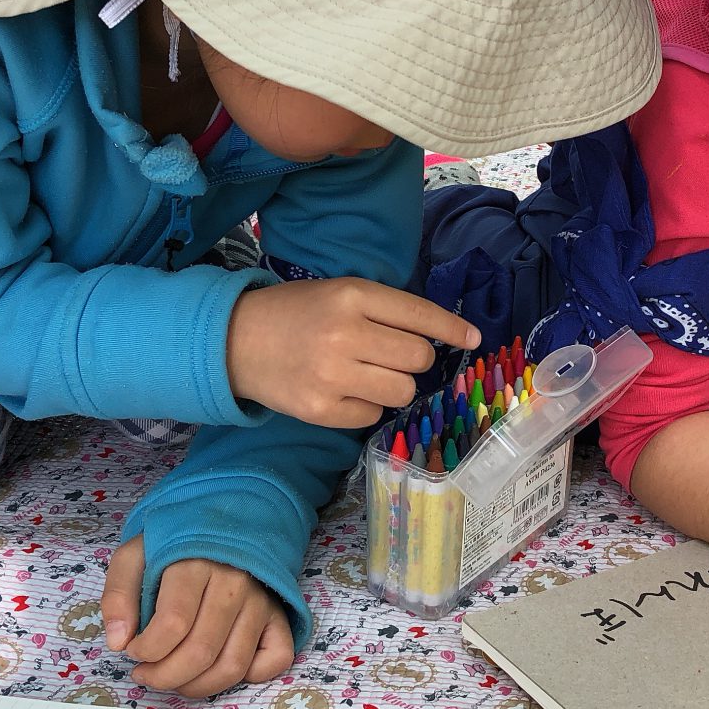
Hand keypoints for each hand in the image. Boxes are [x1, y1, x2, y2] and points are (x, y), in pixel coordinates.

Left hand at [101, 539, 294, 697]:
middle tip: (147, 675)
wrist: (220, 523)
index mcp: (195, 564)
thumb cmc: (173, 547)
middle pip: (202, 651)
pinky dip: (250, 677)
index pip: (173, 624)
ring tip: (175, 680)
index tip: (133, 651)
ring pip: (233, 665)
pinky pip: (276, 659)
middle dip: (165, 676)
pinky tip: (219, 669)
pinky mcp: (278, 616)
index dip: (147, 650)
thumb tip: (119, 643)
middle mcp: (234, 583)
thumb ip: (118, 595)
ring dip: (197, 687)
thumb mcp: (134, 557)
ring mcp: (261, 601)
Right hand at [227, 277, 477, 427]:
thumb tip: (441, 336)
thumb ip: (385, 309)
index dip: (452, 329)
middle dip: (413, 359)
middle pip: (417, 358)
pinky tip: (344, 392)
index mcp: (352, 296)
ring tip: (367, 375)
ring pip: (403, 391)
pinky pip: (373, 416)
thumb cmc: (296, 313)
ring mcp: (333, 375)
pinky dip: (367, 407)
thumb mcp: (339, 293)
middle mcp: (345, 334)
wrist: (235, 341)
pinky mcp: (321, 410)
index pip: (419, 314)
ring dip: (394, 386)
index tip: (474, 338)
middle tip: (389, 356)